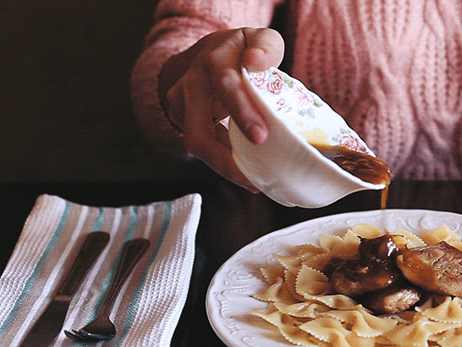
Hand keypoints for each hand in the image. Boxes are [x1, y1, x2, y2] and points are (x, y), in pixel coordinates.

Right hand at [159, 27, 284, 190]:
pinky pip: (203, 146)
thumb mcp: (259, 37)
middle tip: (254, 180)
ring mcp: (182, 104)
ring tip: (254, 182)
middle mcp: (192, 83)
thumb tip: (256, 61)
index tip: (261, 136)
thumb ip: (267, 46)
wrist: (208, 51)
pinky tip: (246, 172)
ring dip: (226, 167)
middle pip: (199, 132)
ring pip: (197, 145)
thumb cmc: (242, 49)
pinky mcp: (182, 120)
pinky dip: (225, 161)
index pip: (226, 86)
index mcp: (214, 61)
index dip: (242, 112)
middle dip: (225, 159)